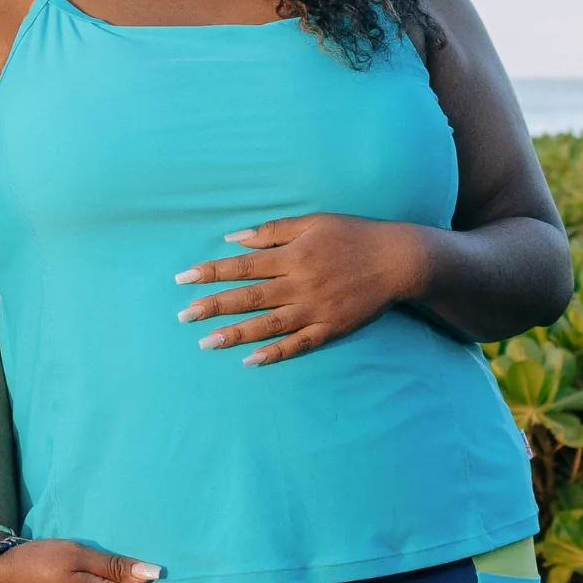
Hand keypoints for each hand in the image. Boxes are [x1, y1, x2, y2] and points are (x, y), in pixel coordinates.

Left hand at [175, 212, 430, 365]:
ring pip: (269, 324)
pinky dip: (275, 353)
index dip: (211, 272)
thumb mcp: (314, 222)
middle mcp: (301, 283)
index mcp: (294, 255)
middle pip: (250, 297)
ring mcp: (316, 308)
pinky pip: (299, 343)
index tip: (184, 280)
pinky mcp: (331, 327)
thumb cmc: (353, 235)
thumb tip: (234, 239)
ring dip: (236, 333)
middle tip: (184, 316)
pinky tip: (251, 360)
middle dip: (214, 305)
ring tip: (207, 342)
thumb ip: (273, 231)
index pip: (243, 266)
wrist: (398, 260)